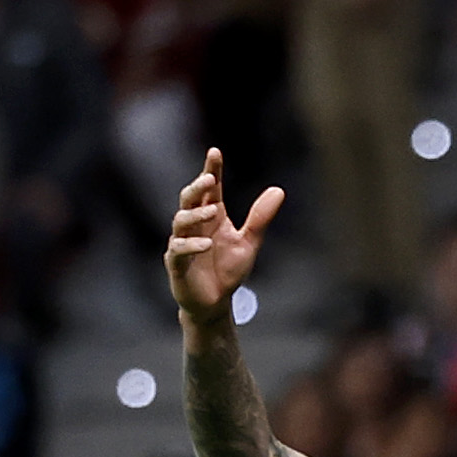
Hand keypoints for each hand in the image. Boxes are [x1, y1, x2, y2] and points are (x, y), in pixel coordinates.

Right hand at [165, 150, 277, 327]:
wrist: (216, 304)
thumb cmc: (228, 271)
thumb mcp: (249, 243)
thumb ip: (260, 218)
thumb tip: (278, 189)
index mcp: (211, 217)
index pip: (209, 189)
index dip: (211, 170)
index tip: (215, 152)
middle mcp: (195, 227)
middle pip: (189, 199)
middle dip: (197, 187)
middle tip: (209, 177)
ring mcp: (182, 244)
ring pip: (181, 221)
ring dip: (195, 215)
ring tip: (212, 211)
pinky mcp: (177, 265)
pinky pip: (178, 250)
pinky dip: (191, 246)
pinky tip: (206, 244)